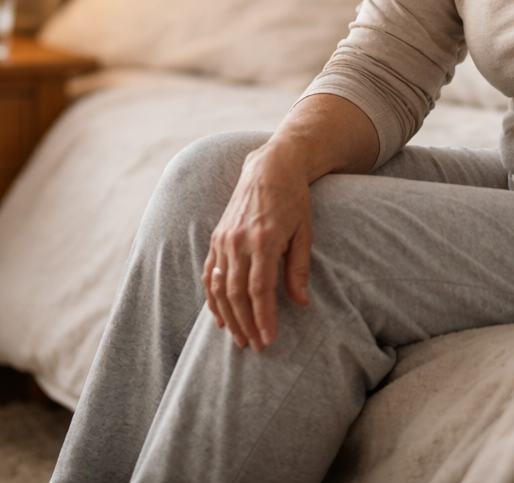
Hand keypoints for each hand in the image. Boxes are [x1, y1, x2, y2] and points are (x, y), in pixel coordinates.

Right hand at [202, 145, 313, 351]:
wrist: (270, 167)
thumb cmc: (294, 200)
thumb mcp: (305, 232)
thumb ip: (299, 268)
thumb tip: (302, 303)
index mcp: (263, 239)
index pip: (259, 289)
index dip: (263, 318)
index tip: (269, 339)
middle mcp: (239, 241)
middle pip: (236, 293)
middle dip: (246, 323)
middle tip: (256, 346)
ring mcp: (224, 239)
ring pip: (219, 287)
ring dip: (228, 316)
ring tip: (239, 338)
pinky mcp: (216, 237)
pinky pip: (208, 273)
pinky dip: (212, 298)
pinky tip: (220, 317)